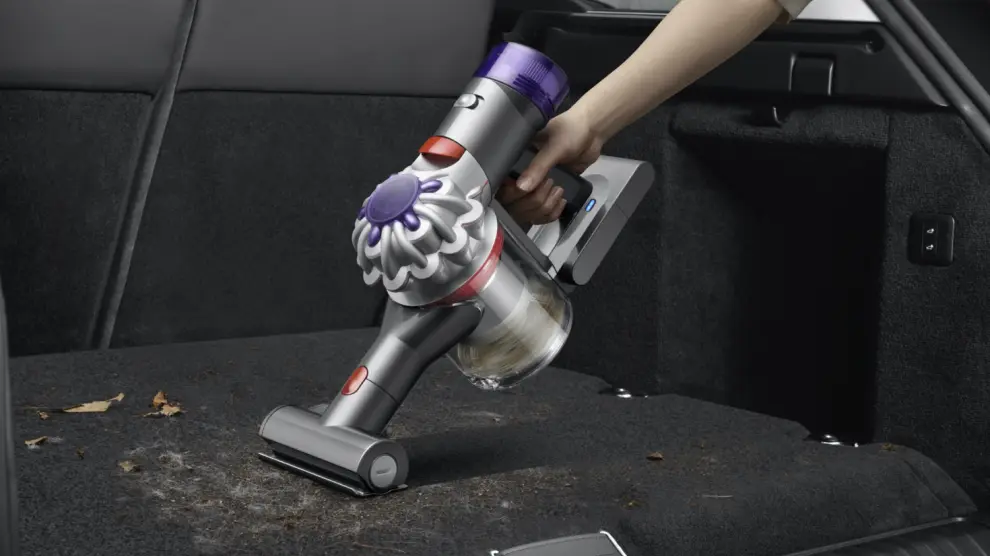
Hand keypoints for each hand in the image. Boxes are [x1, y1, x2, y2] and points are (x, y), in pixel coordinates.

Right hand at [497, 108, 603, 225]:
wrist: (592, 132)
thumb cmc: (570, 131)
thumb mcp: (554, 147)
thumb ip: (538, 166)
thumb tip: (522, 187)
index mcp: (517, 158)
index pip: (503, 184)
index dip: (512, 192)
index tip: (524, 189)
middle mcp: (522, 174)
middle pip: (515, 204)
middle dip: (534, 199)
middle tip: (550, 183)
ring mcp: (536, 185)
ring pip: (529, 212)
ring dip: (545, 206)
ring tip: (558, 190)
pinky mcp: (550, 192)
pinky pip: (543, 213)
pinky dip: (552, 213)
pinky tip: (561, 201)